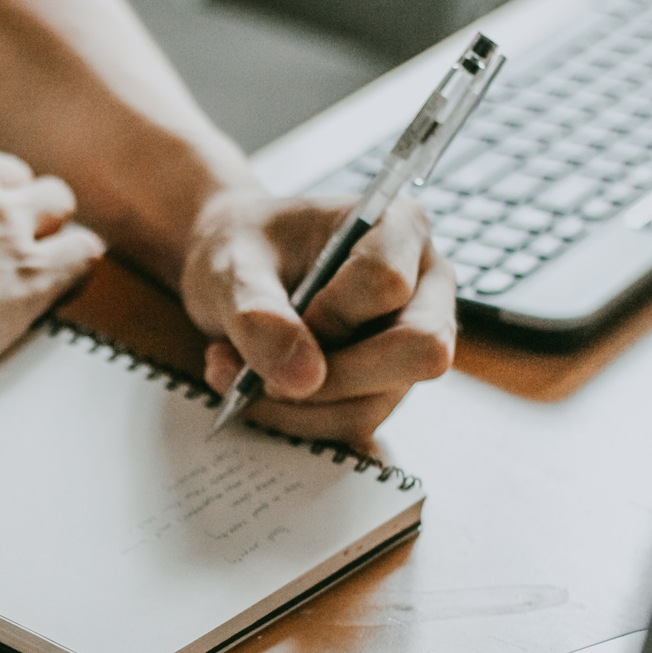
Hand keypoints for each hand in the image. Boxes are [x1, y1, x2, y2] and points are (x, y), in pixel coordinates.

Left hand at [180, 187, 455, 444]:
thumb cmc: (239, 251)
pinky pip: (351, 424)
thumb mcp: (229, 269)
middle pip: (417, 353)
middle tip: (259, 371)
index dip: (329, 315)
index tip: (280, 314)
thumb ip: (257, 314)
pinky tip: (252, 387)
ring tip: (235, 372)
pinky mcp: (384, 386)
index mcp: (398, 228)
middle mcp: (423, 287)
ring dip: (293, 406)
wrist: (230, 271)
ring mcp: (410, 343)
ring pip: (374, 404)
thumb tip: (303, 378)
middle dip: (329, 378)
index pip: (386, 284)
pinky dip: (293, 418)